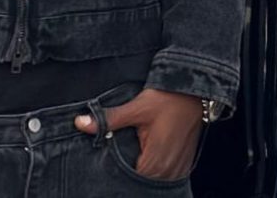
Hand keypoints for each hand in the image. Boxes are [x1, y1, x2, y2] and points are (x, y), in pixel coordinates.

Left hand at [75, 89, 203, 179]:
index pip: (129, 182)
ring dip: (143, 174)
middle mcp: (168, 171)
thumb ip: (109, 120)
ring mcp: (178, 169)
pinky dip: (155, 172)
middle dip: (128, 175)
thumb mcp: (137, 107)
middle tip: (117, 161)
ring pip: (153, 181)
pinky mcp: (184, 163)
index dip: (116, 175)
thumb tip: (81, 123)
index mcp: (154, 162)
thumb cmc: (167, 99)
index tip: (106, 167)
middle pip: (141, 184)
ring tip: (132, 159)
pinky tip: (147, 160)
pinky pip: (165, 176)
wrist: (195, 92)